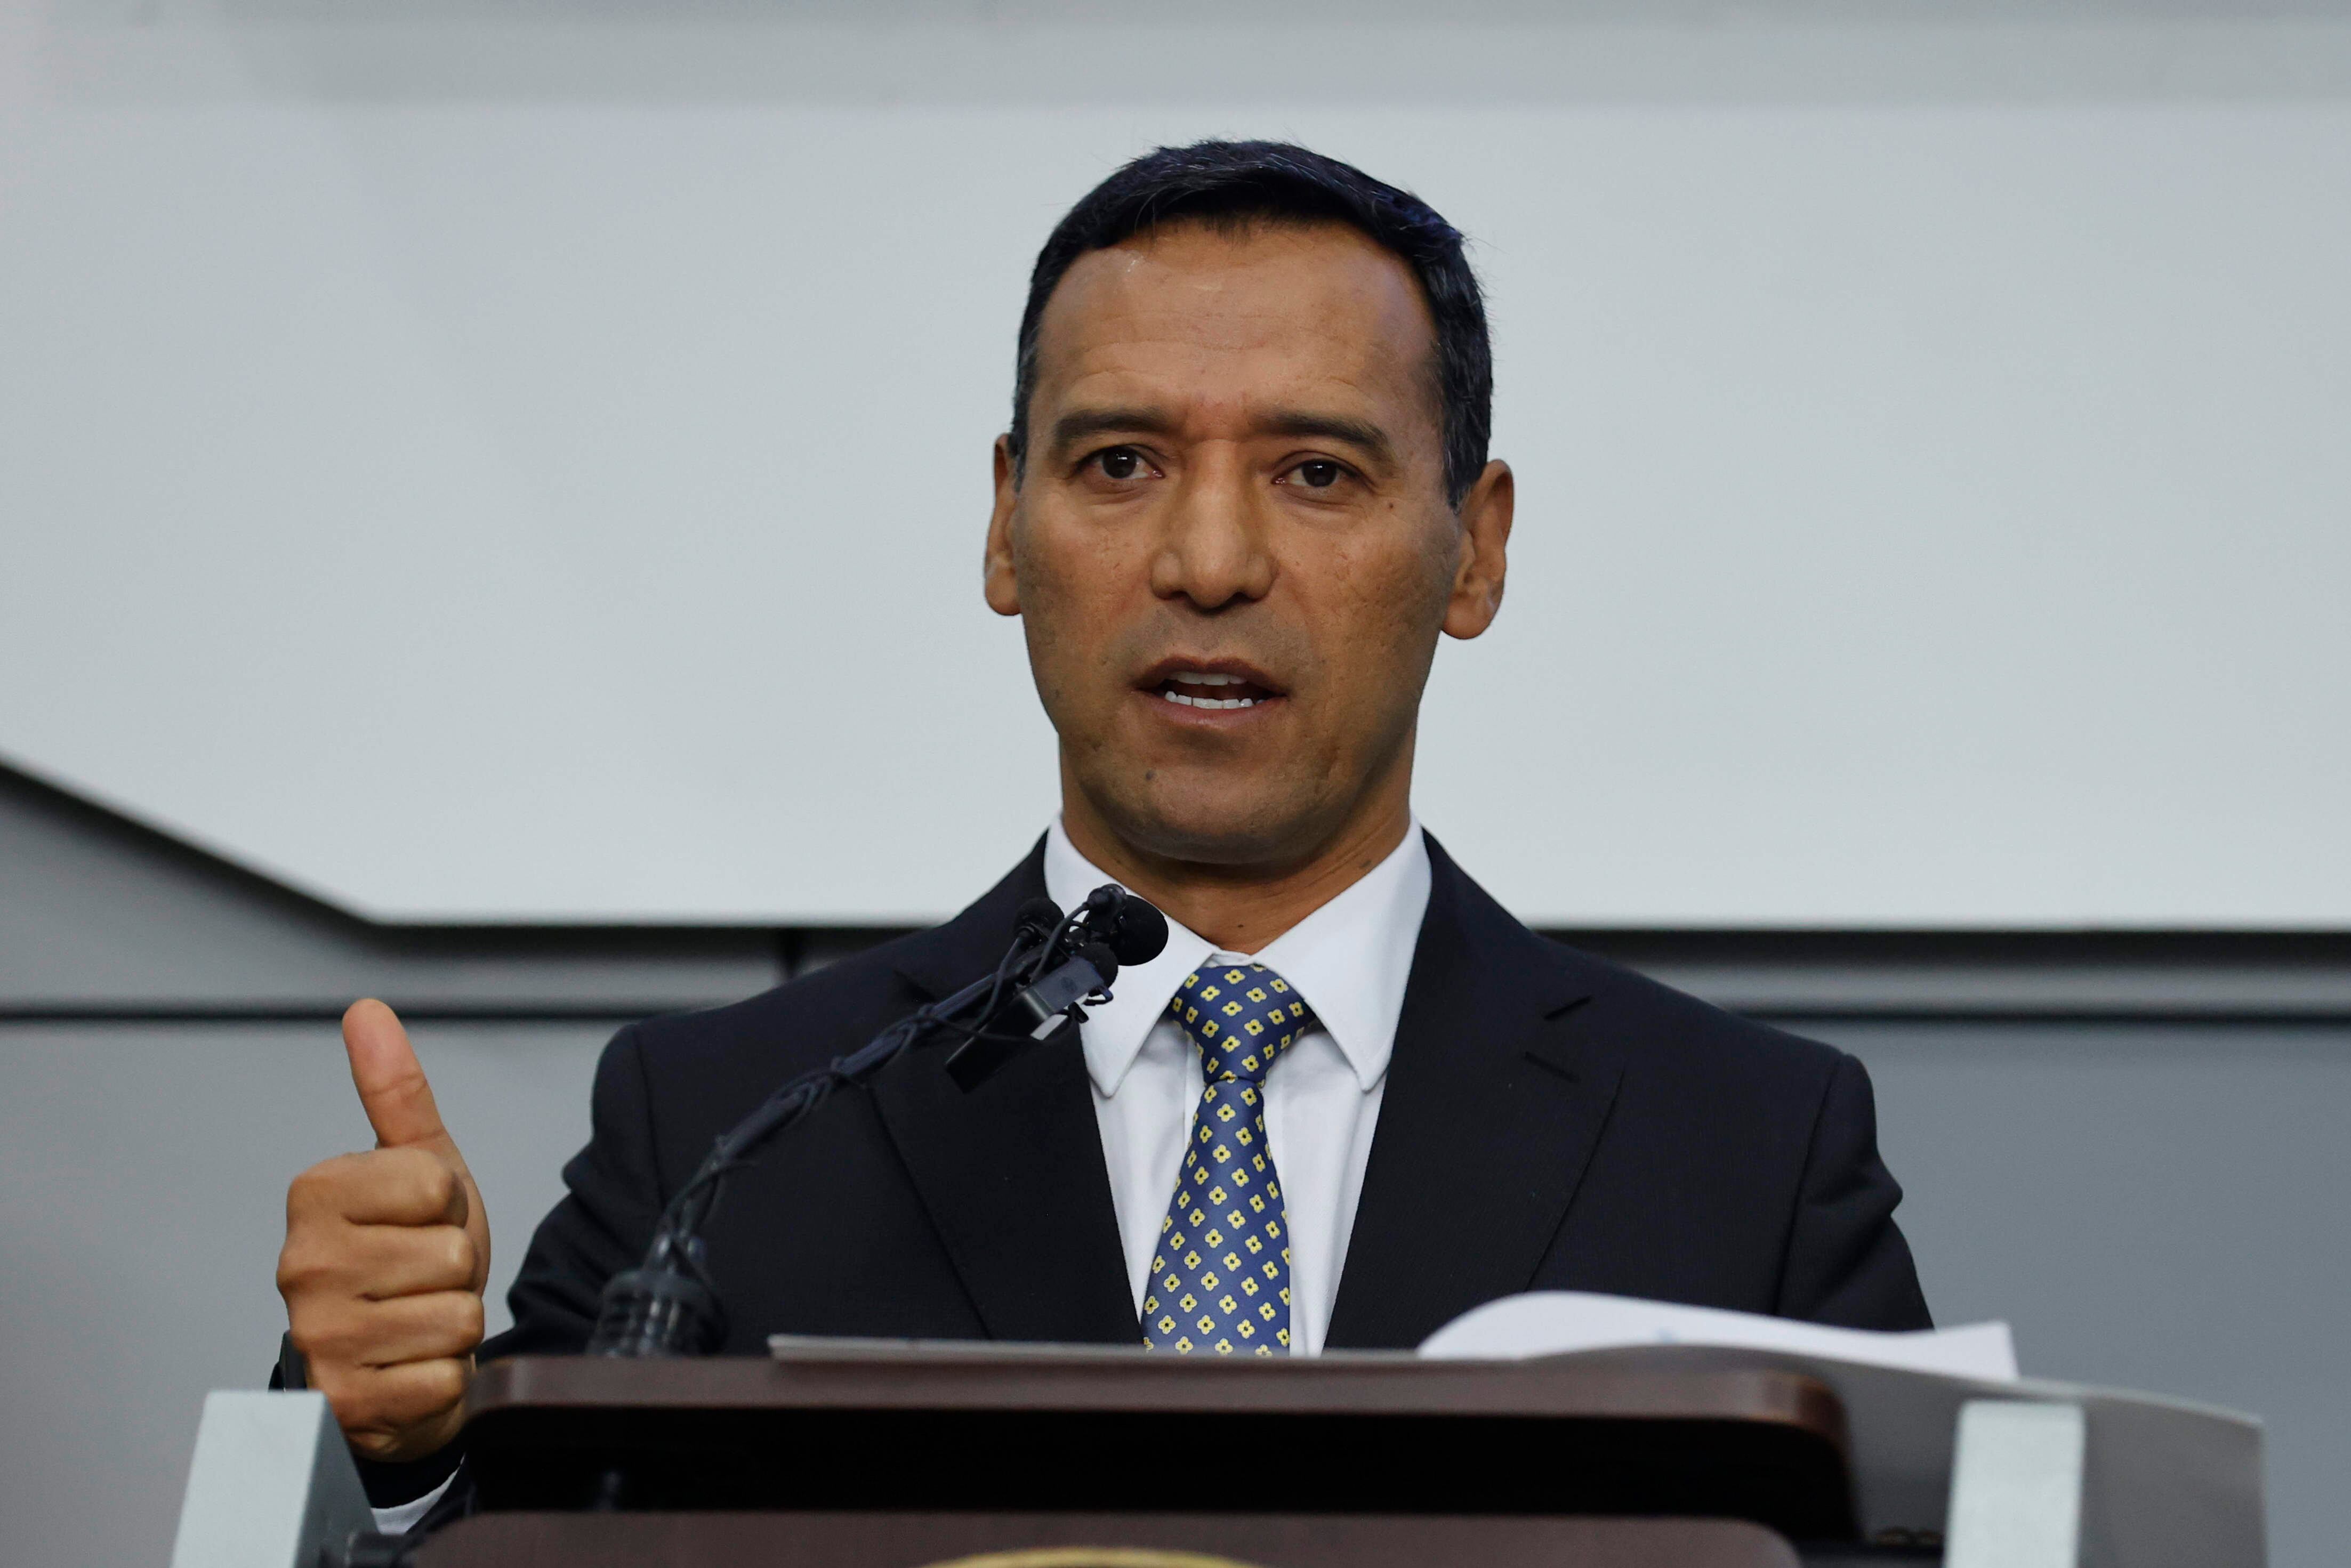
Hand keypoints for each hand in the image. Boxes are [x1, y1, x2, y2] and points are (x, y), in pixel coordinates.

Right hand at [277, 1000, 489, 1462]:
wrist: (400, 1360)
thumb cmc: (412, 1256)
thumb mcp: (420, 1166)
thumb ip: (395, 1092)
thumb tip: (367, 1011)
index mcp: (315, 1195)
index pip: (436, 1181)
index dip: (448, 1205)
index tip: (420, 1222)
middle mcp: (301, 1265)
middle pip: (451, 1251)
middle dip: (456, 1270)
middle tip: (423, 1279)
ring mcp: (317, 1337)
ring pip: (453, 1313)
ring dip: (453, 1321)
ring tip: (418, 1319)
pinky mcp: (344, 1402)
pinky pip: (444, 1375)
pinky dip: (445, 1376)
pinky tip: (410, 1368)